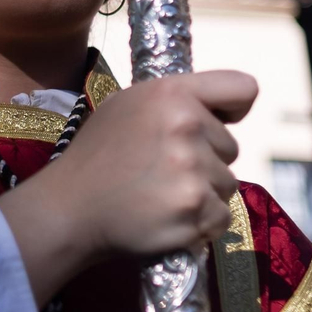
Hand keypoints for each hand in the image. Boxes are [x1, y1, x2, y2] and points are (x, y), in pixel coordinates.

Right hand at [0, 70, 258, 305]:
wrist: (69, 208)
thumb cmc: (98, 156)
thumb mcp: (127, 106)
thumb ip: (174, 100)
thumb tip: (220, 112)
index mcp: (171, 93)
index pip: (243, 88)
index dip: (233, 110)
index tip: (216, 123)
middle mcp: (186, 125)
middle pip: (231, 147)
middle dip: (205, 160)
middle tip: (162, 171)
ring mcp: (192, 170)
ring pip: (227, 185)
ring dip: (201, 194)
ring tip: (159, 195)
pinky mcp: (195, 210)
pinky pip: (221, 217)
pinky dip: (199, 223)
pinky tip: (165, 217)